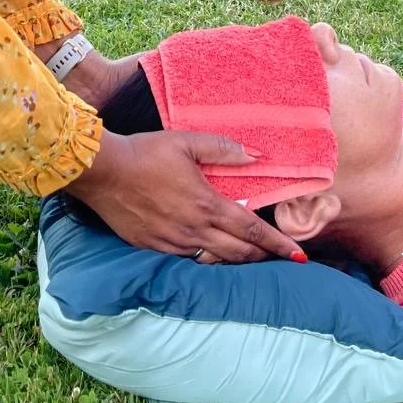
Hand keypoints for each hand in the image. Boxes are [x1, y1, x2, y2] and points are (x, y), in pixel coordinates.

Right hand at [65, 129, 302, 263]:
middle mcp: (194, 230)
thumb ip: (223, 149)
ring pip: (215, 261)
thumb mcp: (186, 142)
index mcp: (206, 205)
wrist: (103, 172)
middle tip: (280, 258)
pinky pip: (189, 259)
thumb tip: (256, 155)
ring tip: (250, 258)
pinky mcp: (154, 248)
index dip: (278, 244)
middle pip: (239, 253)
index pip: (252, 231)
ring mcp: (173, 243)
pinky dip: (207, 258)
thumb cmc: (146, 152)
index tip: (298, 255)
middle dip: (264, 258)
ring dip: (237, 261)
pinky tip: (211, 252)